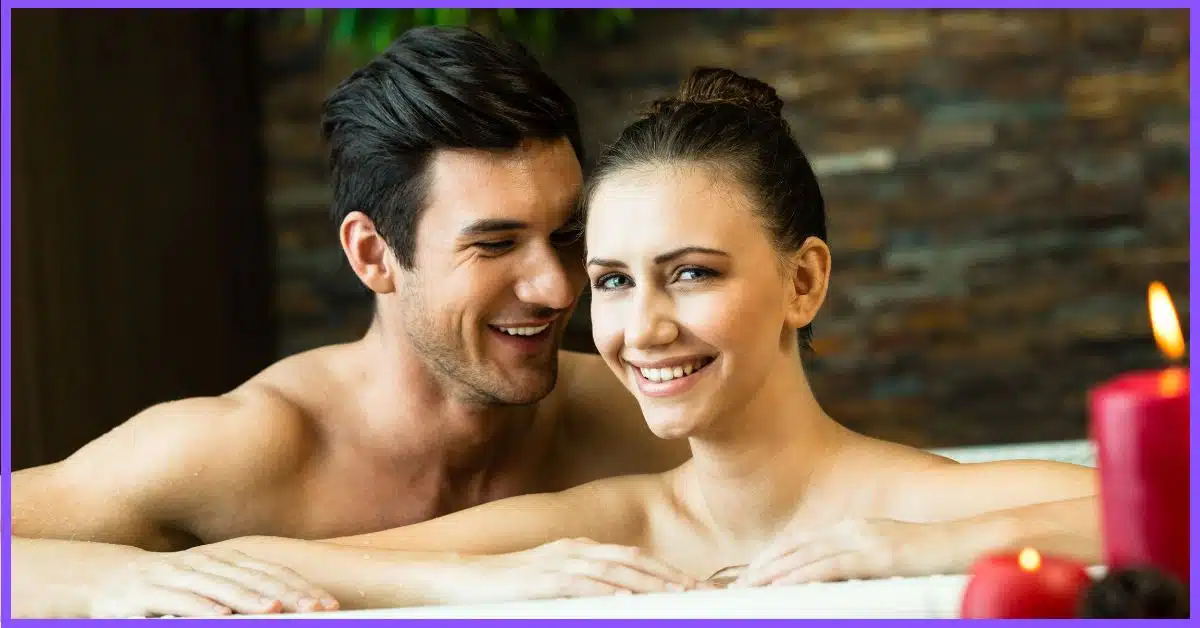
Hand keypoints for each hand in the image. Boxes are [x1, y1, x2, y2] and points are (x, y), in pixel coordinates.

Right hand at [88, 546, 339, 616]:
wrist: (107, 578)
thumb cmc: (168, 587)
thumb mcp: (209, 586)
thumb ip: (242, 592)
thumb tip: (284, 605)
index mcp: (227, 562)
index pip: (273, 574)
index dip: (301, 588)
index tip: (328, 603)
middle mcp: (208, 565)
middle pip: (256, 579)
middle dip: (288, 594)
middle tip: (317, 609)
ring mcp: (179, 576)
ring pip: (222, 588)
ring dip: (250, 599)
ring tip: (276, 610)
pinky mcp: (149, 592)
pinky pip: (180, 601)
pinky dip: (202, 608)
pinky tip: (221, 617)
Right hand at [465, 537, 700, 601]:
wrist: (457, 577)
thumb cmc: (504, 586)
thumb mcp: (550, 584)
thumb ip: (581, 588)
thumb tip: (615, 601)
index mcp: (579, 550)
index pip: (632, 557)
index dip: (665, 570)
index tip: (695, 585)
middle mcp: (574, 550)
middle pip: (633, 560)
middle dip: (670, 575)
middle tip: (703, 590)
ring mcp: (558, 563)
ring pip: (615, 570)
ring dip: (650, 582)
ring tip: (680, 594)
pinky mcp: (541, 580)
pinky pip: (582, 585)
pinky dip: (609, 591)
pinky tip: (629, 599)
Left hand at [733, 518, 949, 587]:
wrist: (971, 542)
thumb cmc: (934, 556)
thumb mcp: (889, 557)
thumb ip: (862, 564)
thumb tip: (839, 581)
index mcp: (854, 528)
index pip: (802, 542)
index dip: (773, 557)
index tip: (750, 574)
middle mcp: (853, 529)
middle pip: (796, 547)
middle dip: (764, 566)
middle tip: (737, 585)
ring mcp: (865, 540)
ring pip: (806, 557)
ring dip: (773, 574)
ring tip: (747, 589)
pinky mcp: (878, 555)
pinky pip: (830, 568)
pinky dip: (802, 578)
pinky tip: (782, 588)